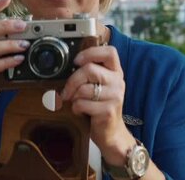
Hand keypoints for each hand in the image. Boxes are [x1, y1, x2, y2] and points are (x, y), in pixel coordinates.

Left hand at [59, 45, 134, 163]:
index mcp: (116, 72)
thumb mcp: (99, 86)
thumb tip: (69, 65)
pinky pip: (82, 104)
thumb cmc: (100, 106)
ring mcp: (115, 96)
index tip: (77, 61)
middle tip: (66, 90)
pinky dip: (76, 108)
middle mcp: (118, 82)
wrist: (111, 132)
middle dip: (73, 80)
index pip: (110, 52)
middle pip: (90, 69)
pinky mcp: (108, 111)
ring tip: (76, 102)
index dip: (91, 53)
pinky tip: (81, 112)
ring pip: (84, 88)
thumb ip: (90, 73)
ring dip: (74, 97)